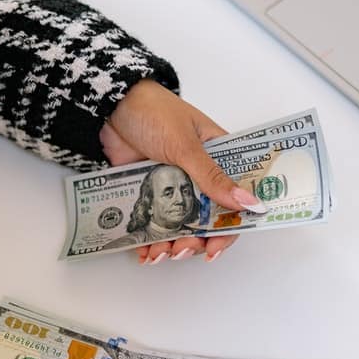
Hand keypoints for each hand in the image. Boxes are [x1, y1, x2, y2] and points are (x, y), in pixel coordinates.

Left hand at [102, 79, 264, 264]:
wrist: (110, 105)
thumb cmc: (153, 111)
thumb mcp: (186, 146)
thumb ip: (213, 178)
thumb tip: (249, 203)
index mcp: (217, 157)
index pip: (235, 198)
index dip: (230, 225)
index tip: (217, 246)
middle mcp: (198, 175)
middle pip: (206, 220)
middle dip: (196, 241)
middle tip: (183, 249)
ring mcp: (172, 185)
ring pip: (179, 226)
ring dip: (173, 245)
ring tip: (160, 254)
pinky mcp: (149, 192)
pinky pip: (154, 223)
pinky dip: (151, 241)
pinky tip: (145, 253)